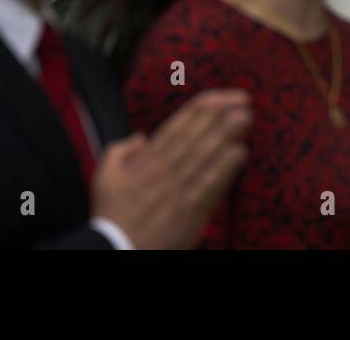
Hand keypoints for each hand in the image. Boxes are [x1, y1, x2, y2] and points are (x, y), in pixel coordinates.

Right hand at [90, 89, 250, 249]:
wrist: (117, 252)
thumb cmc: (111, 216)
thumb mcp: (104, 179)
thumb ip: (119, 152)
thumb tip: (140, 136)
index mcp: (145, 162)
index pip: (177, 127)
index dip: (201, 110)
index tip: (221, 98)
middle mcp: (163, 172)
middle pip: (195, 137)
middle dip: (220, 116)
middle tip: (243, 100)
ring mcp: (177, 191)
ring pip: (204, 157)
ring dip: (227, 135)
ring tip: (245, 117)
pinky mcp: (189, 213)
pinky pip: (210, 186)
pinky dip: (225, 168)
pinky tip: (239, 152)